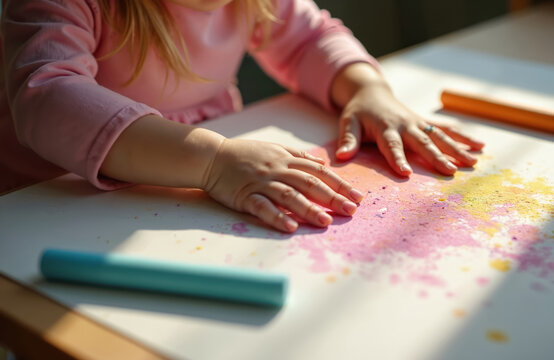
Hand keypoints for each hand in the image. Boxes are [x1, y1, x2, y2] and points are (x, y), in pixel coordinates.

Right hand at [203, 139, 363, 231]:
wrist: (212, 156)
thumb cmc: (244, 154)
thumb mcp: (274, 148)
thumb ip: (298, 156)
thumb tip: (322, 164)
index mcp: (286, 158)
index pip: (319, 171)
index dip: (340, 184)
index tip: (357, 196)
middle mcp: (277, 169)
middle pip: (309, 183)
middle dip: (332, 197)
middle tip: (351, 210)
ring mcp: (260, 182)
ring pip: (289, 195)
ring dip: (309, 209)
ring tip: (326, 222)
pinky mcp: (244, 195)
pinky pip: (262, 207)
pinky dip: (277, 217)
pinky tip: (290, 227)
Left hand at [332, 63, 484, 175]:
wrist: (372, 92)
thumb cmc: (358, 112)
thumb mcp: (347, 122)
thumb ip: (347, 139)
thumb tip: (341, 157)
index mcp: (385, 127)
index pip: (391, 145)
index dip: (398, 159)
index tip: (405, 174)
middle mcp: (405, 124)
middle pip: (422, 142)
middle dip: (436, 157)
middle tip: (450, 171)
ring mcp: (417, 122)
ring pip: (439, 136)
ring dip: (457, 149)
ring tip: (472, 163)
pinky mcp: (424, 122)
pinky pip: (445, 129)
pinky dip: (463, 136)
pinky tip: (479, 146)